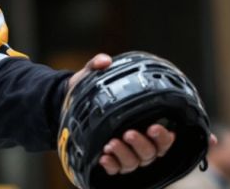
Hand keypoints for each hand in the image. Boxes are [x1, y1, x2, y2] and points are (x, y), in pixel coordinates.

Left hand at [66, 54, 180, 175]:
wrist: (66, 104)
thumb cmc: (90, 93)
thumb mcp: (92, 77)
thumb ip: (97, 66)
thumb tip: (104, 60)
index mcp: (144, 124)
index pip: (163, 138)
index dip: (163, 136)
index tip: (154, 127)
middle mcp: (138, 142)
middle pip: (151, 153)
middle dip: (141, 144)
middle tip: (128, 133)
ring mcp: (125, 153)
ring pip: (134, 162)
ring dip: (124, 155)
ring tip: (110, 143)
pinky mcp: (110, 161)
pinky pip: (115, 169)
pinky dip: (111, 165)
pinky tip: (104, 157)